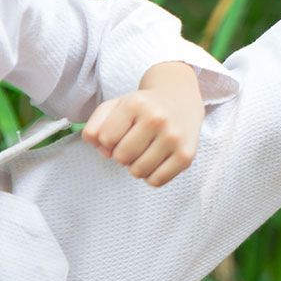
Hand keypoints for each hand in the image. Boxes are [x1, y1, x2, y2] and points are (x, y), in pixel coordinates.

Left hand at [82, 62, 202, 186]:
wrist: (180, 100)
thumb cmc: (142, 107)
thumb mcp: (114, 106)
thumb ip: (95, 126)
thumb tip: (103, 151)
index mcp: (135, 104)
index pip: (106, 139)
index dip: (108, 141)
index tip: (120, 132)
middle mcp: (157, 119)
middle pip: (121, 157)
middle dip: (122, 154)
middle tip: (133, 143)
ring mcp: (173, 138)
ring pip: (138, 172)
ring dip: (136, 166)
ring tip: (145, 151)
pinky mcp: (186, 155)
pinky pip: (156, 181)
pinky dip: (151, 176)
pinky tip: (156, 161)